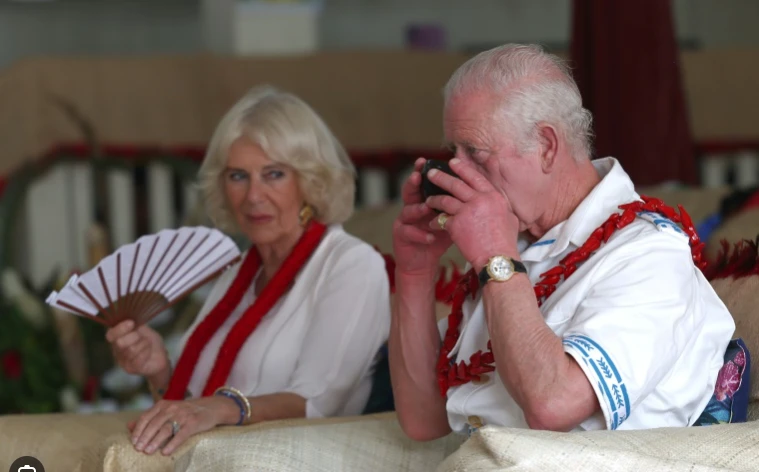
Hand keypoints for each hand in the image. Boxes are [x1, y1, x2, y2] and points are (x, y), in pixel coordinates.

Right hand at [106, 320, 168, 379]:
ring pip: (131, 350)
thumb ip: (134, 324)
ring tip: (147, 344)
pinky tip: (149, 351)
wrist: (160, 355)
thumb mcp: (142, 329)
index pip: (110, 334)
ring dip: (144, 344)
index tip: (131, 323)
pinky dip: (147, 352)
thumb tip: (128, 318)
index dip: (120, 329)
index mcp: (117, 338)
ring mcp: (122, 361)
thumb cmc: (149, 341)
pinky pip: (138, 359)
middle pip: (120, 343)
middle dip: (135, 336)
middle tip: (142, 336)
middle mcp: (116, 350)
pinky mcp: (131, 369)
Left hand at [128, 396, 239, 454]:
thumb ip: (149, 418)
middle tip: (138, 449)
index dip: (138, 430)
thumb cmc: (185, 412)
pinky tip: (165, 452)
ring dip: (155, 441)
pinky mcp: (193, 423)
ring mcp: (183, 415)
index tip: (133, 442)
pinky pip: (181, 434)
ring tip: (148, 451)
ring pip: (166, 429)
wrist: (210, 408)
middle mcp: (172, 408)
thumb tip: (129, 426)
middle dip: (145, 437)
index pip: (146, 417)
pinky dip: (172, 444)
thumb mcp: (166, 411)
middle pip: (155, 424)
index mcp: (163, 405)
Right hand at [392, 158, 452, 276]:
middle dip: (413, 183)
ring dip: (417, 209)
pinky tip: (430, 237)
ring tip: (426, 207)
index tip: (426, 160)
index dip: (423, 172)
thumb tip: (476, 189)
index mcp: (423, 200)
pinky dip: (420, 234)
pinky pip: (409, 233)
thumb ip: (456, 205)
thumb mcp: (449, 219)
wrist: (423, 262)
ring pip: (407, 211)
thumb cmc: (438, 238)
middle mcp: (411, 208)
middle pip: (410, 192)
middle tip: (419, 175)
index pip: (423, 183)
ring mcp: (404, 222)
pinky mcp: (401, 237)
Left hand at [425, 158, 519, 270]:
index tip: (452, 162)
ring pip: (445, 199)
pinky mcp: (456, 224)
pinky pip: (441, 219)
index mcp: (493, 196)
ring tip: (427, 199)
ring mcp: (467, 211)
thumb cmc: (505, 242)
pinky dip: (436, 221)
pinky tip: (432, 223)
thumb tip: (494, 199)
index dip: (462, 168)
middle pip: (456, 184)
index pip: (475, 177)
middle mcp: (480, 200)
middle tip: (431, 173)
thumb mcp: (509, 217)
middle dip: (441, 177)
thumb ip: (499, 205)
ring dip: (434, 198)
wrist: (498, 259)